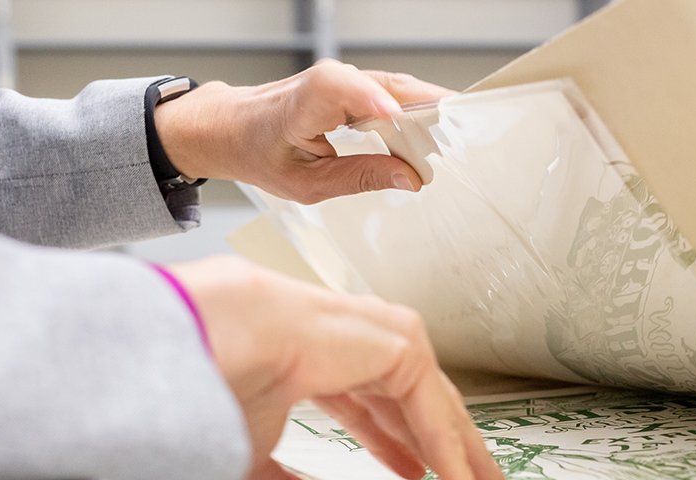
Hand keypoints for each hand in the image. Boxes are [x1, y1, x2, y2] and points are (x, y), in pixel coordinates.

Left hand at [153, 60, 455, 203]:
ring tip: (459, 137)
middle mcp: (326, 81)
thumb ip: (360, 179)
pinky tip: (437, 130)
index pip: (338, 88)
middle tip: (463, 136)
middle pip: (386, 85)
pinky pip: (394, 91)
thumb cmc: (262, 153)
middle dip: (427, 107)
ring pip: (397, 86)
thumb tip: (411, 178)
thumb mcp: (306, 184)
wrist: (233, 127)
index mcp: (301, 105)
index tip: (399, 117)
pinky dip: (417, 110)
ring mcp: (344, 79)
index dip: (371, 98)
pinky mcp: (354, 85)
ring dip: (430, 110)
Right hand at [167, 256, 514, 479]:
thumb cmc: (218, 382)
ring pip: (436, 404)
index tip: (419, 473)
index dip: (398, 442)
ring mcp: (380, 337)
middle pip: (417, 402)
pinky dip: (451, 453)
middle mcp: (354, 342)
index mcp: (317, 357)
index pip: (372, 401)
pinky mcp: (399, 343)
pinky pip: (433, 408)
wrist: (216, 344)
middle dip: (448, 448)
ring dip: (463, 452)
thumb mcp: (255, 457)